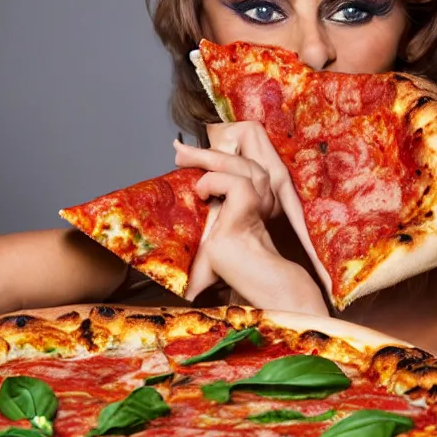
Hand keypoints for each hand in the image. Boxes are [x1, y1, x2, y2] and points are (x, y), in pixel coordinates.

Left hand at [173, 123, 327, 315]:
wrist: (255, 287)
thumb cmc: (235, 270)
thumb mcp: (213, 242)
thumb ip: (203, 231)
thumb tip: (178, 238)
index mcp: (252, 198)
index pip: (238, 164)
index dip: (215, 155)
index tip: (184, 152)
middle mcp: (259, 195)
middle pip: (238, 158)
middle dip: (205, 151)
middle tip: (177, 150)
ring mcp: (255, 200)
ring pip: (237, 163)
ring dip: (207, 159)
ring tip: (182, 160)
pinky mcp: (248, 208)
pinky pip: (233, 182)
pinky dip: (214, 182)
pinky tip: (203, 194)